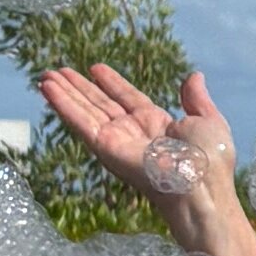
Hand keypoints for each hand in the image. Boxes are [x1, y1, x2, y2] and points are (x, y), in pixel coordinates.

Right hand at [38, 61, 233, 232]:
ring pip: (85, 111)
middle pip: (100, 103)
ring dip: (64, 93)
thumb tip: (194, 76)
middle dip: (79, 87)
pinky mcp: (105, 147)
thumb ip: (196, 99)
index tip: (95, 68)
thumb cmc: (210, 159)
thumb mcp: (208, 120)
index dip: (111, 83)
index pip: (127, 98)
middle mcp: (133, 132)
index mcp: (157, 124)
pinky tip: (48, 89)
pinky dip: (63, 105)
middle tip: (58, 70)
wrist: (200, 186)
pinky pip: (80, 123)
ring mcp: (116, 140)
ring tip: (46, 75)